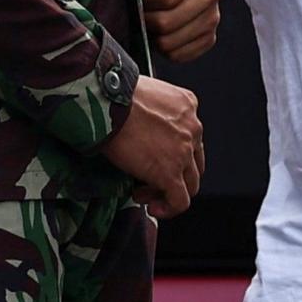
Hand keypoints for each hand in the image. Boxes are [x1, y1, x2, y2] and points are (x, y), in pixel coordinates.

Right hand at [101, 74, 203, 218]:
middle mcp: (193, 128)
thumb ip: (150, 110)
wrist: (107, 101)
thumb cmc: (112, 94)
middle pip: (194, 162)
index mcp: (187, 106)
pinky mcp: (171, 172)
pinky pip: (180, 201)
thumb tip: (135, 123)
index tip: (151, 157)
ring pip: (190, 183)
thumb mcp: (142, 93)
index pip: (190, 137)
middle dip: (173, 174)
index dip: (173, 153)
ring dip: (167, 191)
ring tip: (143, 193)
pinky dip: (168, 208)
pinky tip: (152, 207)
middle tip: (147, 179)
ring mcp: (184, 152)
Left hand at [138, 0, 220, 63]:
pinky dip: (168, 51)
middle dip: (146, 22)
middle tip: (137, 12)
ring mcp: (214, 15)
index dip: (141, 2)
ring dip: (154, 38)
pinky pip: (186, 54)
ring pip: (175, 42)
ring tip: (147, 23)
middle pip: (168, 23)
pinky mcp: (210, 35)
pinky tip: (160, 36)